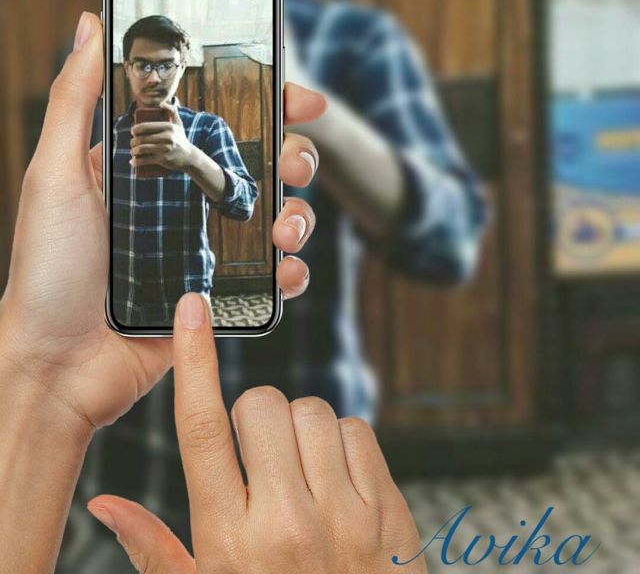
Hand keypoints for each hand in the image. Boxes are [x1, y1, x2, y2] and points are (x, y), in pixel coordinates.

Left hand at [0, 12, 326, 435]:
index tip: (298, 95)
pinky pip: (272, 275)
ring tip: (285, 227)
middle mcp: (184, 199)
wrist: (55, 367)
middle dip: (294, 155)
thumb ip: (75, 97)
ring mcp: (205, 246)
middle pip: (262, 161)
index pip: (218, 118)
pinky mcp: (217, 294)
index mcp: (151, 163)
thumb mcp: (54, 173)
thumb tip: (90, 22)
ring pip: (277, 213)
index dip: (265, 102)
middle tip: (294, 163)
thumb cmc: (46, 269)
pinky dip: (291, 269)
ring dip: (299, 212)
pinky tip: (285, 270)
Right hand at [87, 292, 426, 572]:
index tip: (191, 310)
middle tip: (259, 457)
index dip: (194, 361)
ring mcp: (345, 516)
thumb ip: (155, 549)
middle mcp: (287, 524)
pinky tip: (334, 481)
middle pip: (261, 405)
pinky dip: (342, 443)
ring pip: (313, 411)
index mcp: (230, 542)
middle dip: (254, 416)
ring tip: (298, 475)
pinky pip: (358, 431)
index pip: (202, 430)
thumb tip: (105, 503)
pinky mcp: (389, 512)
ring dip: (299, 429)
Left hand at [130, 101, 194, 171]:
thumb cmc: (181, 139)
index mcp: (168, 127)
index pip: (145, 126)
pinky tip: (133, 161)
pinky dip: (136, 161)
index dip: (135, 129)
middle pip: (141, 138)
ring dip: (133, 151)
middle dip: (133, 142)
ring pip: (141, 149)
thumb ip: (172, 111)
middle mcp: (167, 137)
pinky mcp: (163, 159)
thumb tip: (161, 104)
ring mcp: (164, 149)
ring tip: (133, 151)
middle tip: (132, 143)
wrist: (189, 157)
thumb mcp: (178, 124)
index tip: (133, 132)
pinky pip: (145, 160)